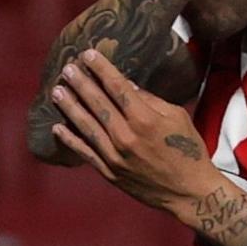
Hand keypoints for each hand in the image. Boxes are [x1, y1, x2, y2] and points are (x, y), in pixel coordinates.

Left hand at [50, 50, 222, 214]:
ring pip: (86, 126)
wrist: (189, 192)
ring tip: (57, 90)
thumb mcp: (178, 117)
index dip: (101, 69)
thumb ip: (151, 101)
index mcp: (145, 120)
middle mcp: (126, 137)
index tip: (88, 54)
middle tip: (67, 68)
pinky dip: (70, 140)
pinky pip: (85, 153)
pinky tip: (58, 127)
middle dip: (81, 83)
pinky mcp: (110, 173)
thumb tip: (126, 86)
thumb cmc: (188, 150)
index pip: (117, 87)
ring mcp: (115, 156)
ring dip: (70, 106)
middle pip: (97, 104)